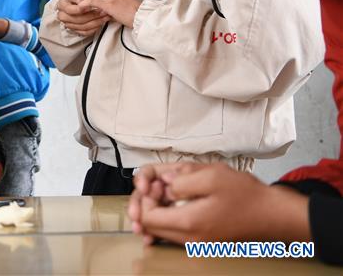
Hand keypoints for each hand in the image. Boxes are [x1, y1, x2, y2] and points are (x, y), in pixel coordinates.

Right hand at [56, 0, 108, 35]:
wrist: (78, 4)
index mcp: (62, 5)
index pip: (70, 10)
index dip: (81, 9)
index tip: (92, 6)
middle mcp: (63, 15)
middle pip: (77, 19)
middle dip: (92, 16)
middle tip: (102, 11)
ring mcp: (68, 24)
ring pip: (83, 26)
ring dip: (96, 22)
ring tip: (105, 16)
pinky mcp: (75, 30)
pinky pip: (85, 32)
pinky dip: (95, 28)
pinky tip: (101, 22)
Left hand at [76, 0, 141, 28]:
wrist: (142, 16)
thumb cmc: (133, 12)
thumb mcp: (120, 3)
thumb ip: (109, 3)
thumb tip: (100, 9)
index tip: (83, 2)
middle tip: (78, 5)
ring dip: (81, 1)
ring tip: (79, 9)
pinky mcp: (108, 3)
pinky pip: (90, 1)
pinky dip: (84, 5)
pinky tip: (82, 10)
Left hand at [130, 162, 309, 243]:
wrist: (274, 215)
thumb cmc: (246, 195)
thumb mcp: (212, 175)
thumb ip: (181, 179)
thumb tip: (162, 183)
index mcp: (189, 223)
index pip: (147, 217)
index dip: (145, 198)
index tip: (156, 184)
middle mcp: (190, 239)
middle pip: (151, 226)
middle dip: (148, 204)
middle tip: (159, 186)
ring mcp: (197, 243)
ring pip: (162, 230)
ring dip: (159, 209)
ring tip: (170, 190)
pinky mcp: (204, 242)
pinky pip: (176, 232)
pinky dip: (171, 216)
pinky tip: (178, 201)